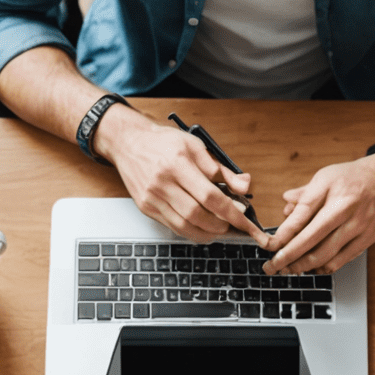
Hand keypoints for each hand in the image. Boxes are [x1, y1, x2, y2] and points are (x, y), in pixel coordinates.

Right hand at [97, 108, 272, 247]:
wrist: (129, 143)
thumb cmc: (163, 142)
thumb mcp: (196, 146)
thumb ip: (221, 168)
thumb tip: (244, 186)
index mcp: (178, 163)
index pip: (209, 195)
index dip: (230, 212)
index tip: (245, 220)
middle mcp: (162, 182)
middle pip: (197, 214)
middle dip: (220, 224)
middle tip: (234, 223)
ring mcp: (152, 198)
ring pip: (184, 226)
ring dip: (207, 232)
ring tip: (221, 227)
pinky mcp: (146, 207)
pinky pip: (173, 227)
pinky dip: (192, 232)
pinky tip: (203, 228)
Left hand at [262, 153, 374, 274]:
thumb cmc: (351, 177)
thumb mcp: (323, 177)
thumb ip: (303, 195)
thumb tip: (284, 210)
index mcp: (334, 194)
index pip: (302, 218)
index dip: (283, 236)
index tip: (269, 247)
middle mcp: (348, 212)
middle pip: (312, 243)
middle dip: (288, 259)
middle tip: (272, 266)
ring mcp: (361, 228)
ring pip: (326, 257)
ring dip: (303, 266)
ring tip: (289, 268)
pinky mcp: (368, 239)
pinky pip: (341, 261)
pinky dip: (323, 267)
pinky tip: (311, 266)